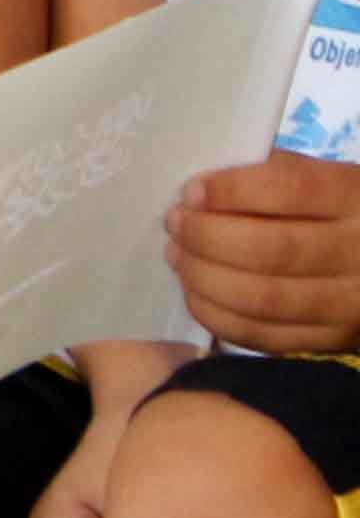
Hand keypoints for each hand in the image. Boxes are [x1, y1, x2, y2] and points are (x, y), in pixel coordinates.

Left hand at [172, 153, 359, 353]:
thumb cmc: (340, 210)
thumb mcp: (323, 178)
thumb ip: (270, 174)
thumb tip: (201, 192)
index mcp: (355, 199)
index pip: (291, 189)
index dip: (230, 190)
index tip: (191, 192)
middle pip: (269, 249)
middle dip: (205, 236)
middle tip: (175, 223)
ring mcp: (350, 306)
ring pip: (261, 298)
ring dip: (203, 277)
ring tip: (178, 256)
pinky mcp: (333, 342)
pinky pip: (264, 336)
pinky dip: (217, 315)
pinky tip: (197, 293)